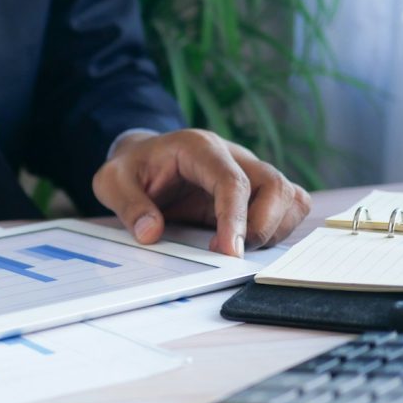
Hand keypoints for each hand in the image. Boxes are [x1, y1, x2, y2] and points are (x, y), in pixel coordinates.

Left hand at [92, 129, 310, 256]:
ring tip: (236, 248)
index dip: (235, 218)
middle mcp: (233, 156)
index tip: (229, 252)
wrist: (143, 159)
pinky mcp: (256, 191)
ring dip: (273, 229)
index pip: (232, 180)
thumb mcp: (112, 182)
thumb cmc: (132, 169)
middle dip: (262, 227)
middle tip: (229, 254)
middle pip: (275, 186)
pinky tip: (247, 241)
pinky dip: (279, 228)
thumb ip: (129, 205)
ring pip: (289, 196)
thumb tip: (151, 233)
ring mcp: (250, 172)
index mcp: (200, 148)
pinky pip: (289, 206)